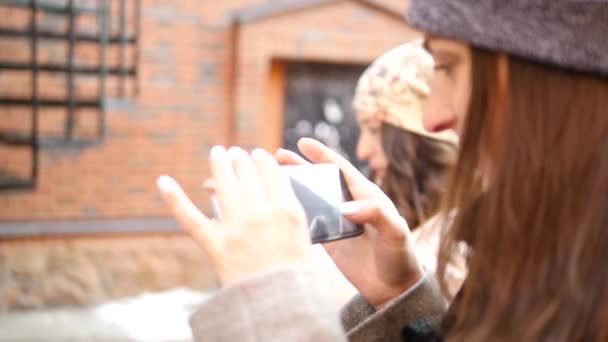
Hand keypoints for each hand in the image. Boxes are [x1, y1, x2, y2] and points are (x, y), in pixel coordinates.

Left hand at [157, 146, 312, 285]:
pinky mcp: (215, 245)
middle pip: (247, 173)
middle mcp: (260, 213)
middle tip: (237, 152)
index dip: (262, 159)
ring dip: (220, 163)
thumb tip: (270, 187)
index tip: (258, 154)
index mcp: (286, 209)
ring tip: (218, 152)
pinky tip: (162, 181)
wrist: (280, 303)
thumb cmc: (297, 270)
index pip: (271, 172)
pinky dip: (174, 199)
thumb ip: (288, 208)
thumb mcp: (303, 234)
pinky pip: (190, 218)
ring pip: (223, 184)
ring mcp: (235, 228)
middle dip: (241, 158)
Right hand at [275, 138, 422, 308]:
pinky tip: (277, 210)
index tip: (303, 142)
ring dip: (293, 188)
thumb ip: (375, 214)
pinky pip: (309, 223)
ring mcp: (338, 223)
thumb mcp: (395, 232)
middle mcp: (350, 205)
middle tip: (278, 155)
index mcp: (366, 196)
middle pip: (320, 180)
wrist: (395, 288)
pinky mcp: (330, 241)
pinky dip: (294, 214)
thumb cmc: (401, 256)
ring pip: (311, 199)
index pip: (341, 169)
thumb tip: (345, 208)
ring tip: (270, 178)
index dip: (322, 154)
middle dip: (300, 166)